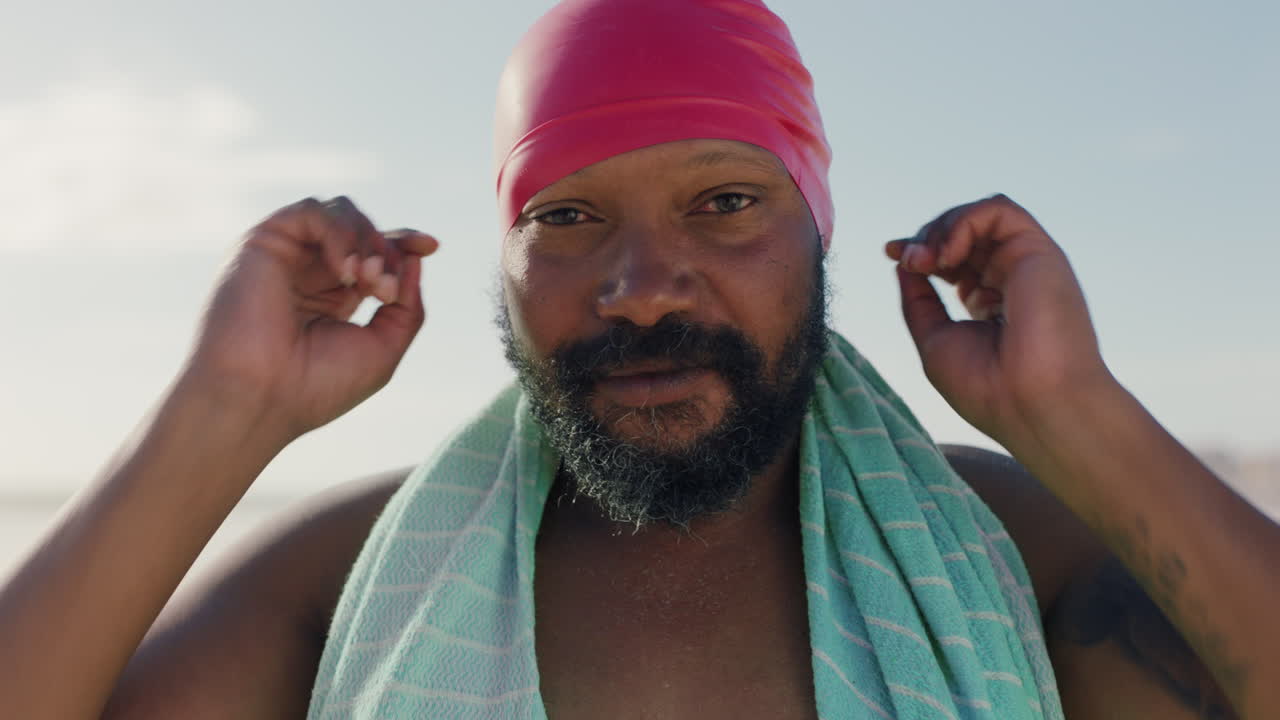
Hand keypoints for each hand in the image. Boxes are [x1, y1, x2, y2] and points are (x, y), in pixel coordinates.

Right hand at [187, 196, 437, 440]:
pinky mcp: (262, 243)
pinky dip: (340, 233)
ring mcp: (285, 256)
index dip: (403, 242)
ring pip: (340, 212)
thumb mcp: (383, 349)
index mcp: (334, 297)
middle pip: (363, 229)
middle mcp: (309, 273)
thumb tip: (415, 257)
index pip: (374, 252)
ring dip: (367, 241)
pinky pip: (312, 211)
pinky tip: (346, 271)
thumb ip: (407, 306)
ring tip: (369, 281)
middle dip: (387, 251)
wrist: (261, 399)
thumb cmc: (317, 386)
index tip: (430, 246)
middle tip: (386, 289)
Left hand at [885, 194, 1112, 444]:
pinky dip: (965, 221)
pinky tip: (948, 255)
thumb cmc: (985, 386)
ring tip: (926, 260)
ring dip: (942, 228)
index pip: (955, 258)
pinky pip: (999, 209)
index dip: (921, 247)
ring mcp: (1027, 265)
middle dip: (926, 238)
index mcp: (990, 303)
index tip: (890, 251)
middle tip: (910, 261)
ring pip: (981, 216)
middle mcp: (1011, 280)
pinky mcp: (1040, 251)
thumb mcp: (935, 340)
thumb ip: (919, 301)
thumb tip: (903, 262)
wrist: (1031, 405)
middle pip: (965, 234)